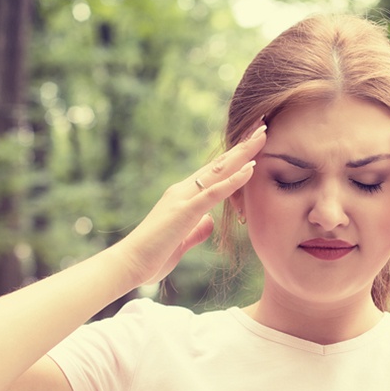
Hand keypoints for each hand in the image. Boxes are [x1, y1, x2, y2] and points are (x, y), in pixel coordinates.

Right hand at [121, 124, 265, 286]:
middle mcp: (182, 192)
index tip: (252, 145)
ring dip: (242, 153)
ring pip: (218, 171)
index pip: (213, 174)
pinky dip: (233, 180)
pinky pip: (214, 193)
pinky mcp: (184, 212)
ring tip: (262, 135)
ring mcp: (183, 199)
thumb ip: (196, 230)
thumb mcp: (181, 242)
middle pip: (218, 165)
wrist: (128, 264)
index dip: (234, 159)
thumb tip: (209, 222)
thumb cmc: (151, 257)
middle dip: (241, 146)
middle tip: (261, 126)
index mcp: (183, 198)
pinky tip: (250, 167)